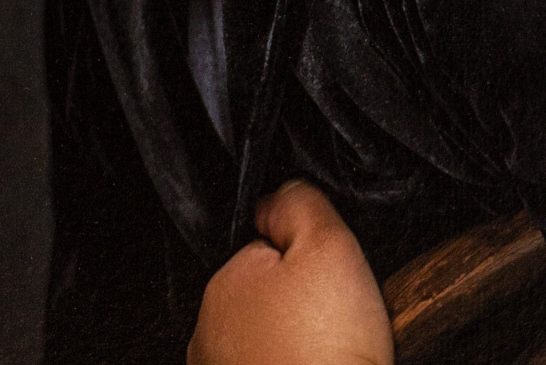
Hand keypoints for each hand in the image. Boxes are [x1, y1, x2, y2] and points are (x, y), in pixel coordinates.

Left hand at [186, 179, 394, 364]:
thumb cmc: (332, 352)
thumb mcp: (329, 246)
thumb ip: (298, 204)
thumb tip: (275, 195)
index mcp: (225, 283)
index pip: (269, 253)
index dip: (312, 264)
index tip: (333, 289)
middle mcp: (209, 334)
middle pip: (268, 302)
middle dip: (301, 309)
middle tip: (336, 328)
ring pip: (268, 346)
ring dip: (295, 348)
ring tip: (329, 360)